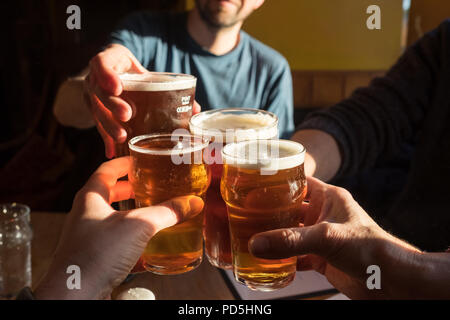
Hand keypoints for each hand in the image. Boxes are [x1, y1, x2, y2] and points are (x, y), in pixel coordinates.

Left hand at [34, 157, 203, 299]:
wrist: (76, 294)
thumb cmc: (95, 254)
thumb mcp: (138, 226)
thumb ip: (167, 212)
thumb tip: (191, 202)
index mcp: (91, 198)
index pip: (107, 170)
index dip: (125, 163)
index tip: (140, 160)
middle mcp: (86, 215)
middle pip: (110, 194)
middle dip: (131, 190)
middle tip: (150, 187)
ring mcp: (89, 238)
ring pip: (114, 220)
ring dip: (133, 216)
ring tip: (154, 214)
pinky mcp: (95, 258)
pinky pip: (116, 244)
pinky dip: (133, 242)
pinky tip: (149, 248)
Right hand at [85, 44, 200, 158]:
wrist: (113, 74)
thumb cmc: (134, 73)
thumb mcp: (146, 72)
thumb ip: (167, 87)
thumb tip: (196, 110)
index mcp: (109, 60)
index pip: (102, 63)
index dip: (107, 75)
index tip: (117, 88)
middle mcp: (95, 78)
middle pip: (99, 92)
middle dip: (112, 104)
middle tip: (127, 115)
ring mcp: (90, 94)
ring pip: (96, 110)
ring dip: (109, 125)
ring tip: (122, 137)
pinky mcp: (93, 110)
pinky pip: (97, 125)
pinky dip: (105, 139)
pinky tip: (111, 152)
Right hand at [249, 177, 420, 298]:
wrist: (390, 280)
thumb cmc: (371, 248)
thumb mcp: (327, 237)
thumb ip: (292, 240)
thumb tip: (257, 243)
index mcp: (328, 197)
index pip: (298, 181)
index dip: (277, 181)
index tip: (254, 183)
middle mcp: (322, 214)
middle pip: (289, 209)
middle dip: (269, 212)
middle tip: (245, 214)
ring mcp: (321, 237)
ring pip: (290, 233)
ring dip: (274, 237)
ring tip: (251, 237)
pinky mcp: (321, 258)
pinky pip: (295, 256)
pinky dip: (282, 259)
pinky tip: (269, 262)